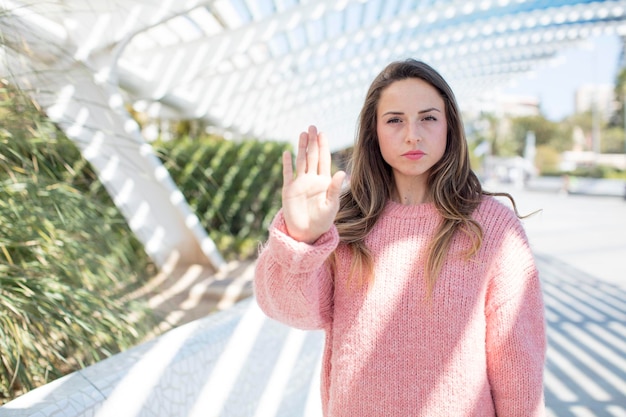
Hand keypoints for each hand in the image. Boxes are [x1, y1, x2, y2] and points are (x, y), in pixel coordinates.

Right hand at [282, 125, 345, 243]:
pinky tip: (287, 153)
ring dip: (301, 147)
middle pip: (311, 156)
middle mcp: (311, 179)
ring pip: (300, 161)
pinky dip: (287, 164)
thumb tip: (341, 172)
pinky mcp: (288, 190)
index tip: (323, 133)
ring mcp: (299, 183)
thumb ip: (335, 189)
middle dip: (312, 142)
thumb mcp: (331, 205)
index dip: (323, 146)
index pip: (323, 160)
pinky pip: (288, 174)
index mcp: (324, 182)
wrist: (306, 233)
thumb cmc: (322, 221)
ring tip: (302, 133)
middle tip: (312, 126)